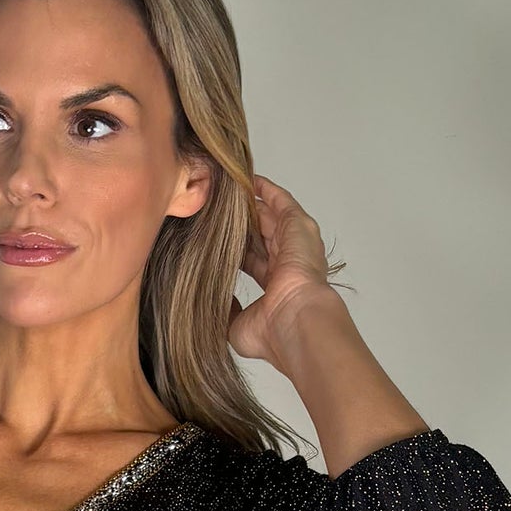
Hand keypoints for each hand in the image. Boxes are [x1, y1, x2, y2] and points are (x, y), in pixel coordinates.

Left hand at [227, 174, 344, 368]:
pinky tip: (247, 179)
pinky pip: (280, 201)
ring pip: (270, 215)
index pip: (254, 259)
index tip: (216, 239)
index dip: (236, 248)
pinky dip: (265, 189)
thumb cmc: (271, 332)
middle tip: (218, 208)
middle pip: (261, 234)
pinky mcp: (298, 226)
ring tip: (228, 188)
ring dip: (251, 203)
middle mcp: (288, 262)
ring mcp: (296, 243)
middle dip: (242, 223)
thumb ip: (224, 310)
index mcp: (277, 286)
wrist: (295, 321)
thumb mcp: (235, 325)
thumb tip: (212, 303)